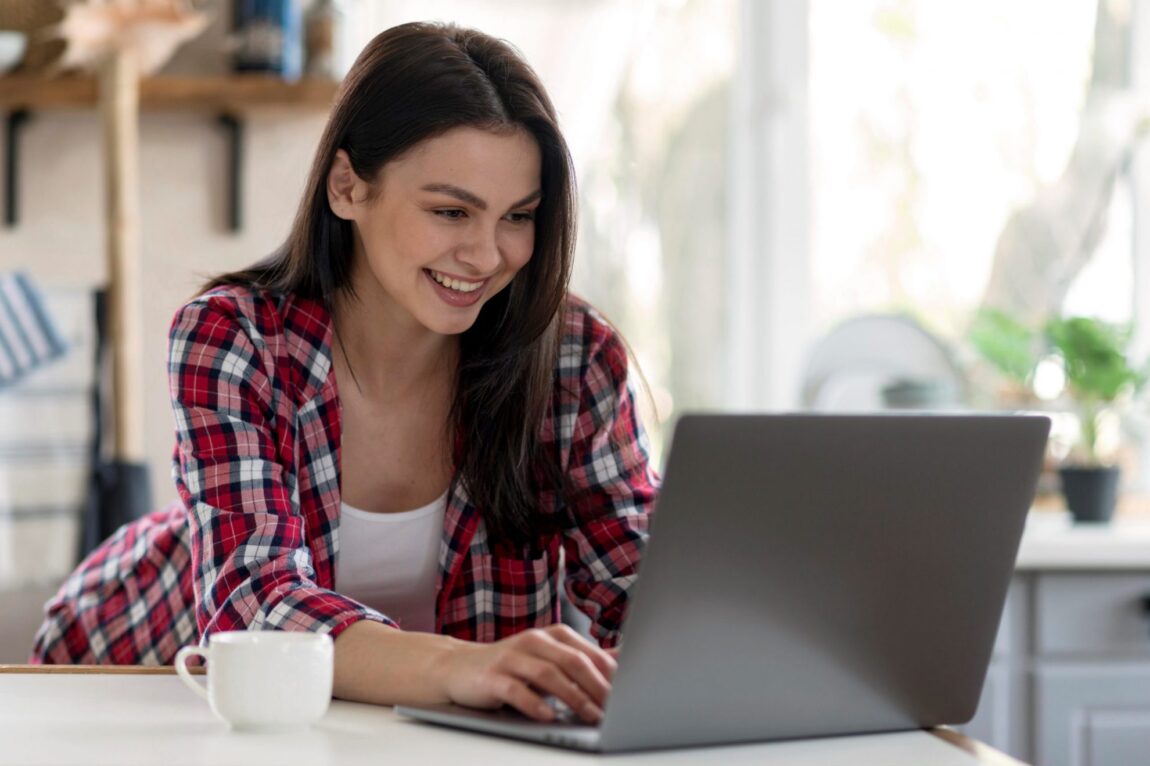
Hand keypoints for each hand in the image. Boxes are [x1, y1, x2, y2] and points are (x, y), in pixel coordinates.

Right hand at [440, 624, 615, 722]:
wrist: (459, 668)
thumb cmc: (512, 667)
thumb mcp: (550, 659)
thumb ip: (583, 660)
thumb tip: (622, 658)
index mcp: (552, 635)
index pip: (587, 653)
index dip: (609, 675)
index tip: (628, 695)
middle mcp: (533, 641)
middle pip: (572, 662)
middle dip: (596, 687)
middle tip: (614, 709)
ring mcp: (511, 657)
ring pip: (548, 675)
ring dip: (573, 698)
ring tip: (590, 716)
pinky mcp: (491, 676)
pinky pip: (516, 689)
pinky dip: (534, 703)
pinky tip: (548, 716)